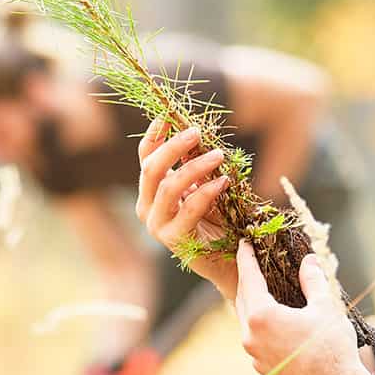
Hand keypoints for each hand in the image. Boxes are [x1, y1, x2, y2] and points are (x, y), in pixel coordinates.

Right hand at [137, 118, 236, 297]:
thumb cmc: (218, 219)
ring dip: (194, 167)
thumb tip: (194, 133)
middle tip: (196, 132)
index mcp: (150, 191)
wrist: (229, 259)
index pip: (145, 157)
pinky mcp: (174, 240)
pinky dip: (207, 192)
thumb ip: (195, 164)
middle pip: (151, 169)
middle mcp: (147, 207)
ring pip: (168, 187)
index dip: (154, 135)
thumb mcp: (205, 184)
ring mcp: (157, 225)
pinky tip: (224, 181)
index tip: (167, 115)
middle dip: (173, 147)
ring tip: (218, 155)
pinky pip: (189, 209)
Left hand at [234, 239, 365, 374]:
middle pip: (243, 300)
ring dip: (253, 304)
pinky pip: (255, 341)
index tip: (243, 244)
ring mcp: (254, 355)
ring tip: (263, 291)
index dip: (246, 259)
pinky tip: (274, 323)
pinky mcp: (262, 369)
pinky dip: (260, 327)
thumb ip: (312, 280)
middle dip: (248, 280)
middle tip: (253, 264)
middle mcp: (250, 336)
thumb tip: (309, 260)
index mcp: (261, 316)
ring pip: (247, 322)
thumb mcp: (324, 306)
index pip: (249, 278)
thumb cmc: (331, 347)